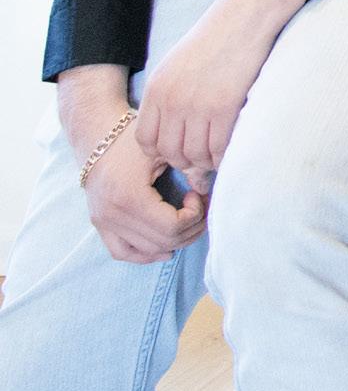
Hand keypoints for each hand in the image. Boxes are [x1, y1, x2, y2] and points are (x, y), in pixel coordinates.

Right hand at [60, 71, 205, 264]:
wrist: (97, 136)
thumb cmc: (133, 139)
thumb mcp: (163, 149)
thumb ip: (189, 169)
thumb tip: (208, 191)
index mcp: (129, 196)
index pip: (172, 227)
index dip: (195, 216)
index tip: (197, 194)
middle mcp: (112, 214)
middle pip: (163, 242)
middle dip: (191, 228)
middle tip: (199, 207)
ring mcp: (103, 222)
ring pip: (147, 250)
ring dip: (175, 240)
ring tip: (187, 219)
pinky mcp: (99, 224)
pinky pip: (122, 252)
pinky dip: (146, 254)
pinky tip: (165, 246)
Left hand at [135, 0, 304, 181]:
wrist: (246, 16)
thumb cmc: (218, 38)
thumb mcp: (179, 65)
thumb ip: (172, 95)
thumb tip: (177, 128)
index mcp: (157, 89)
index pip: (146, 141)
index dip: (163, 152)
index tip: (181, 149)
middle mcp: (172, 100)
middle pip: (170, 152)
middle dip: (187, 161)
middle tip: (204, 157)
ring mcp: (197, 105)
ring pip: (195, 154)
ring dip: (208, 161)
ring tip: (219, 154)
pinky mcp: (224, 107)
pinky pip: (220, 147)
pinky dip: (226, 156)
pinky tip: (233, 148)